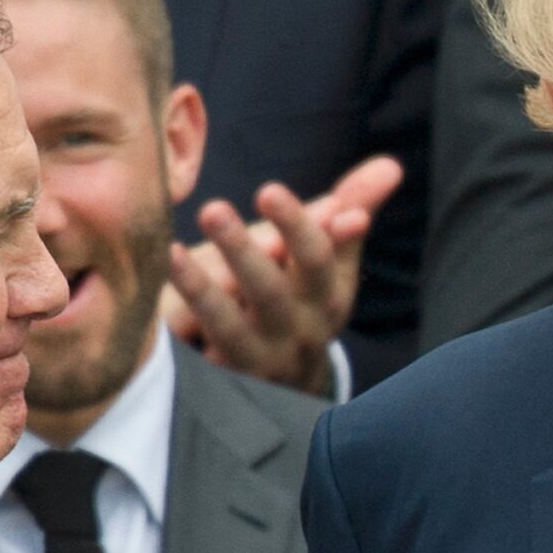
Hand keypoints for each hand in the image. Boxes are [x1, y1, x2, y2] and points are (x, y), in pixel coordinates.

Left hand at [160, 156, 402, 395]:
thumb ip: (354, 208)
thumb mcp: (333, 260)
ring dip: (203, 289)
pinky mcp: (229, 378)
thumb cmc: (307, 298)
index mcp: (328, 298)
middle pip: (272, 293)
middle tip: (212, 209)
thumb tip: (391, 167)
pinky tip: (161, 281)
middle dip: (243, 252)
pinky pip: (202, 352)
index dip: (296, 226)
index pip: (318, 261)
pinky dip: (181, 319)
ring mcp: (263, 359)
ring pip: (232, 327)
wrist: (292, 385)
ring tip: (173, 250)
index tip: (268, 190)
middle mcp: (299, 333)